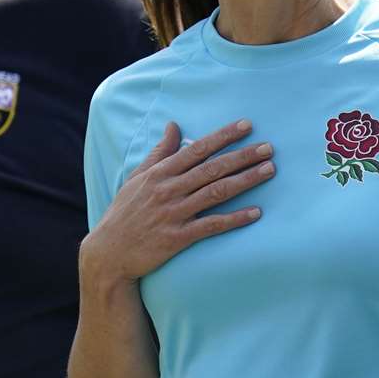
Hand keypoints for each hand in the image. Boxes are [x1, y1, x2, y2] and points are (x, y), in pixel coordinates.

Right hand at [81, 119, 272, 284]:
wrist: (109, 252)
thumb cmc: (124, 213)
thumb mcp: (137, 178)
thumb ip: (159, 152)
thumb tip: (173, 125)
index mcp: (160, 173)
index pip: (197, 148)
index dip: (223, 136)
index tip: (247, 125)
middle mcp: (168, 190)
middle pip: (212, 168)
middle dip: (243, 156)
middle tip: (269, 147)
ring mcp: (174, 214)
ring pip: (216, 192)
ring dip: (245, 180)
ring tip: (269, 170)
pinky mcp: (177, 238)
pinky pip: (211, 226)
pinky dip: (234, 219)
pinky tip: (256, 212)